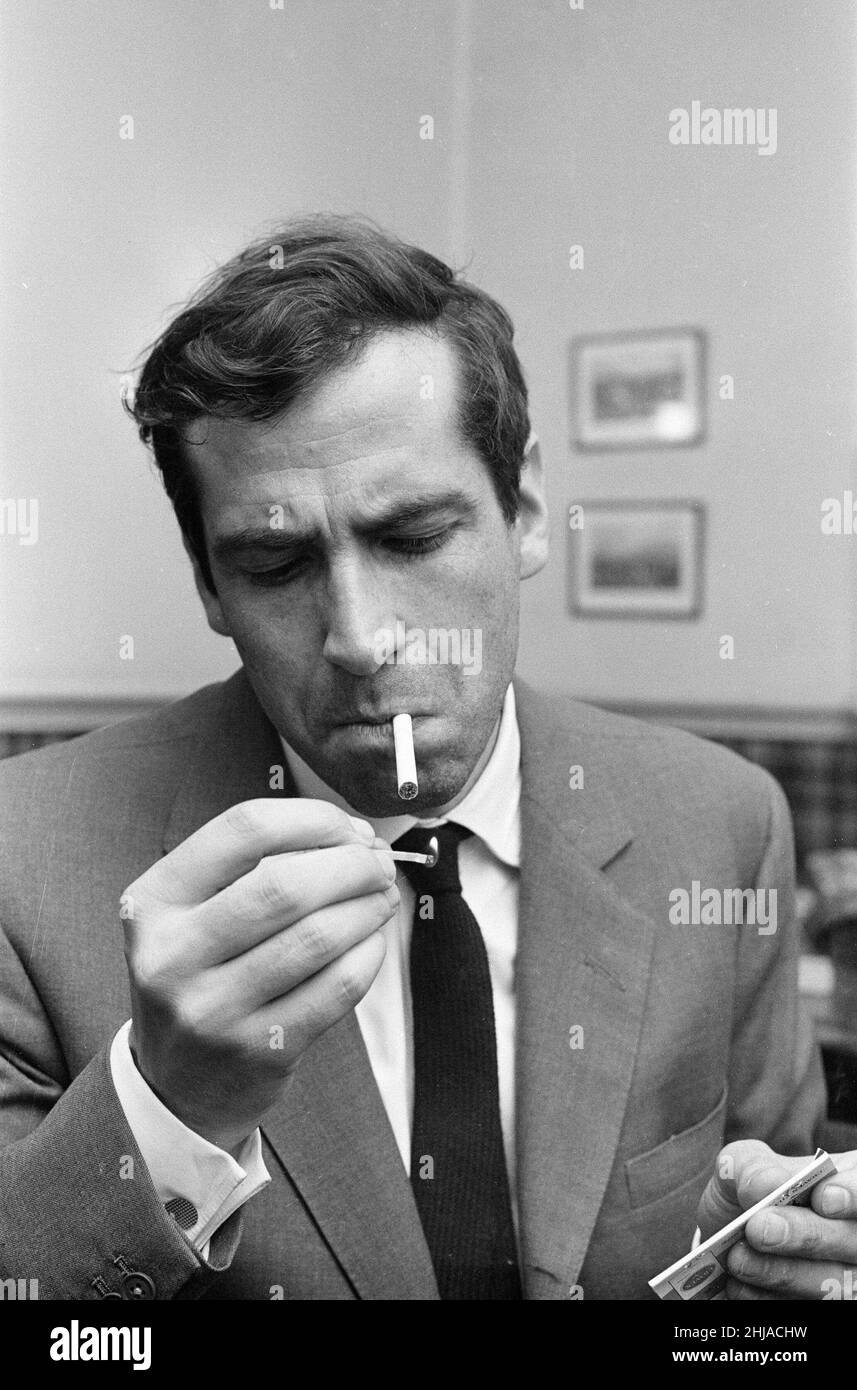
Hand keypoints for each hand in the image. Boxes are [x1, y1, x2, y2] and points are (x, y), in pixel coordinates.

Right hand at [121, 799, 396, 1151]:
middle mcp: (173, 954)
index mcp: (154, 902)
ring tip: (382, 898)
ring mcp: (214, 1009)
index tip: (349, 827)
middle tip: (378, 864)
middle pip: (284, 883)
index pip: (244, 830)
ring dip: (367, 907)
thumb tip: (353, 835)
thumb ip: (257, 865)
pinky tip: (372, 941)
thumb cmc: (202, 977)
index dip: (314, 819)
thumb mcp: (193, 914)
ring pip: (318, 935)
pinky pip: (338, 987)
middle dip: (350, 864)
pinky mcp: (259, 1050)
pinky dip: (369, 954)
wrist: (176, 1085)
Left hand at [696, 1140, 856, 1298]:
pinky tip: (739, 1285)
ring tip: (739, 1259)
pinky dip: (769, 1299)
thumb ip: (753, 1166)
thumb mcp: (744, 1165)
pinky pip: (805, 1309)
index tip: (823, 1199)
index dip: (851, 1196)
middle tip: (760, 1228)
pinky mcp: (820, 1304)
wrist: (730, 1231)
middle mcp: (854, 1232)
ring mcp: (845, 1275)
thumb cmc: (749, 1190)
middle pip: (852, 1241)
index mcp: (847, 1184)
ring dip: (783, 1272)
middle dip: (806, 1235)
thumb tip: (767, 1185)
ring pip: (834, 1284)